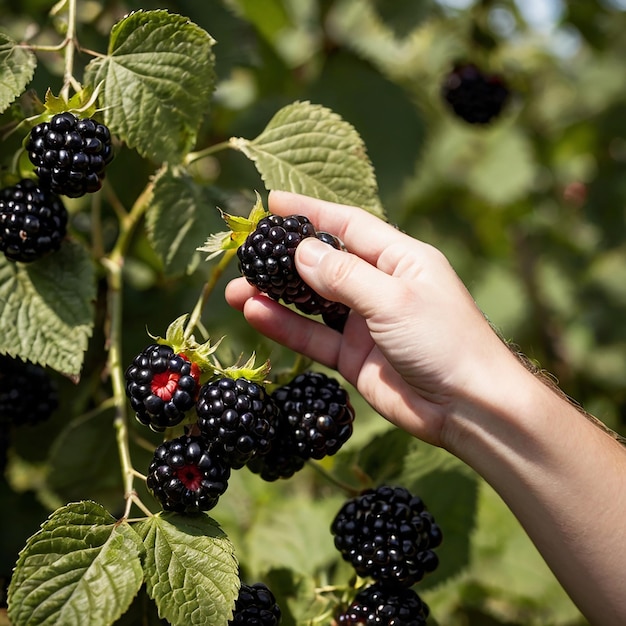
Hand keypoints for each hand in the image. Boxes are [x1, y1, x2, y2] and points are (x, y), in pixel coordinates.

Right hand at [225, 191, 524, 448]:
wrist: (469, 408)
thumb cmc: (445, 340)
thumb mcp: (394, 299)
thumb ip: (344, 276)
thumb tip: (299, 251)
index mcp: (400, 258)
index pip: (348, 225)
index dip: (310, 212)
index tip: (272, 203)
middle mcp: (379, 285)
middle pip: (323, 263)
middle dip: (284, 257)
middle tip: (245, 251)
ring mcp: (364, 322)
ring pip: (311, 302)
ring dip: (275, 294)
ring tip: (236, 287)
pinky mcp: (353, 356)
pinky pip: (313, 336)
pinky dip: (285, 326)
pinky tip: (255, 313)